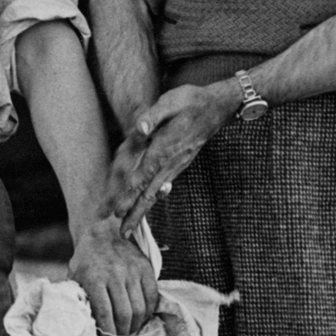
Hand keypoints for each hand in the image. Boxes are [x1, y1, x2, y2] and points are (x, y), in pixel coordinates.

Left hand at [66, 219, 159, 335]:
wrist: (101, 232)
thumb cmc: (85, 261)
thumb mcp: (75, 277)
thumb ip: (79, 298)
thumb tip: (82, 326)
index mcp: (94, 278)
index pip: (103, 311)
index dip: (107, 333)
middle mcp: (115, 274)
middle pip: (124, 313)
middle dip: (122, 333)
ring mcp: (132, 270)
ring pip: (140, 308)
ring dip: (135, 325)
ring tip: (128, 332)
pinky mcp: (146, 268)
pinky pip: (152, 296)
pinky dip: (148, 312)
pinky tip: (140, 318)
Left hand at [105, 81, 239, 230]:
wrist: (218, 107)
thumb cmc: (191, 101)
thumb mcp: (171, 101)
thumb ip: (153, 115)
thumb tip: (140, 128)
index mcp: (165, 147)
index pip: (144, 175)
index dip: (130, 193)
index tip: (118, 210)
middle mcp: (171, 162)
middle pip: (149, 193)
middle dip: (134, 214)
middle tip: (121, 234)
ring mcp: (176, 166)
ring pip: (155, 193)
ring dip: (140, 211)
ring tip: (127, 229)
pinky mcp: (178, 165)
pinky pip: (161, 187)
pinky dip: (151, 201)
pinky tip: (143, 209)